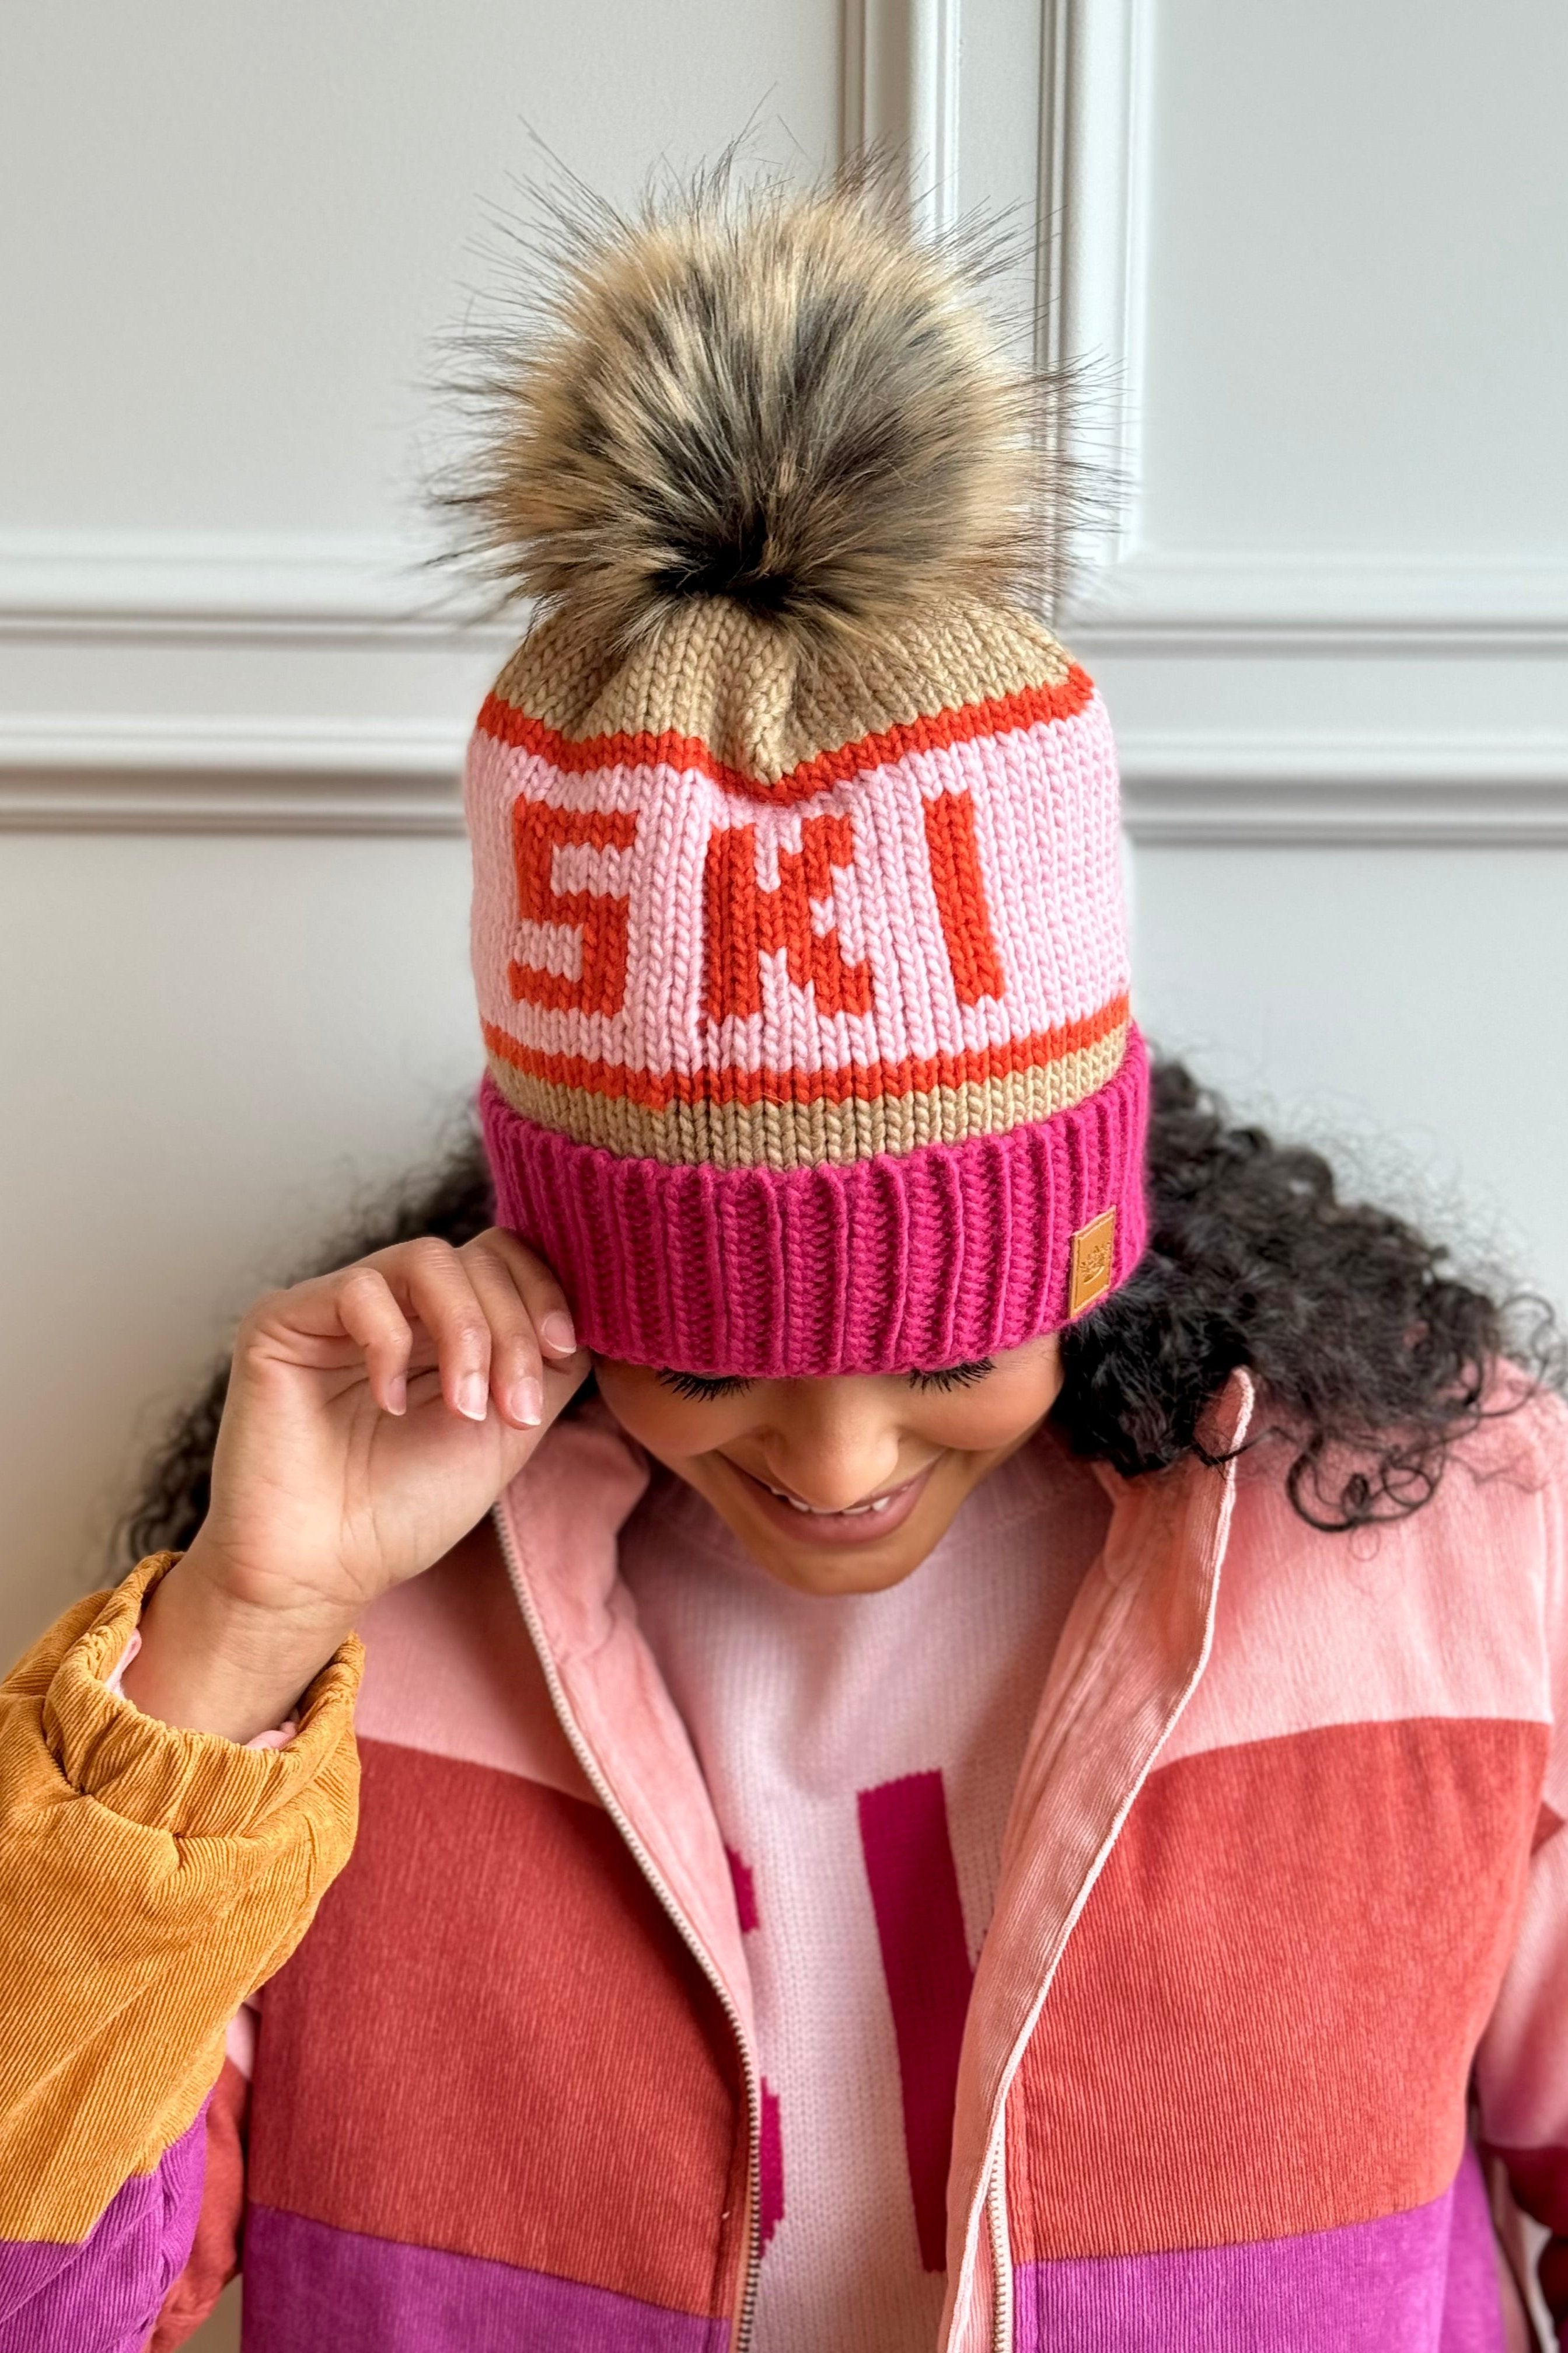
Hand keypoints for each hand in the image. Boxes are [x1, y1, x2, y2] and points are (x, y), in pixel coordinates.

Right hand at [120, 1230, 588, 1740]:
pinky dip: (391, 1345)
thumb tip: (589, 1316)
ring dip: (467, 1332)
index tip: (563, 1351)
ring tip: (466, 1408)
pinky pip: (359, 1290)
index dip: (545, 1291)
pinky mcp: (282, 1320)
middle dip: (514, 1330)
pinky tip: (392, 1406)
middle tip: (512, 1408)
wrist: (322, 1571)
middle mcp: (394, 1304)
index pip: (506, 1258)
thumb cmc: (406, 1509)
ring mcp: (337, 1308)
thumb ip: (546, 1366)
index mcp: (443, 1325)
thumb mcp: (506, 1432)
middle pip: (478, 1257)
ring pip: (428, 1259)